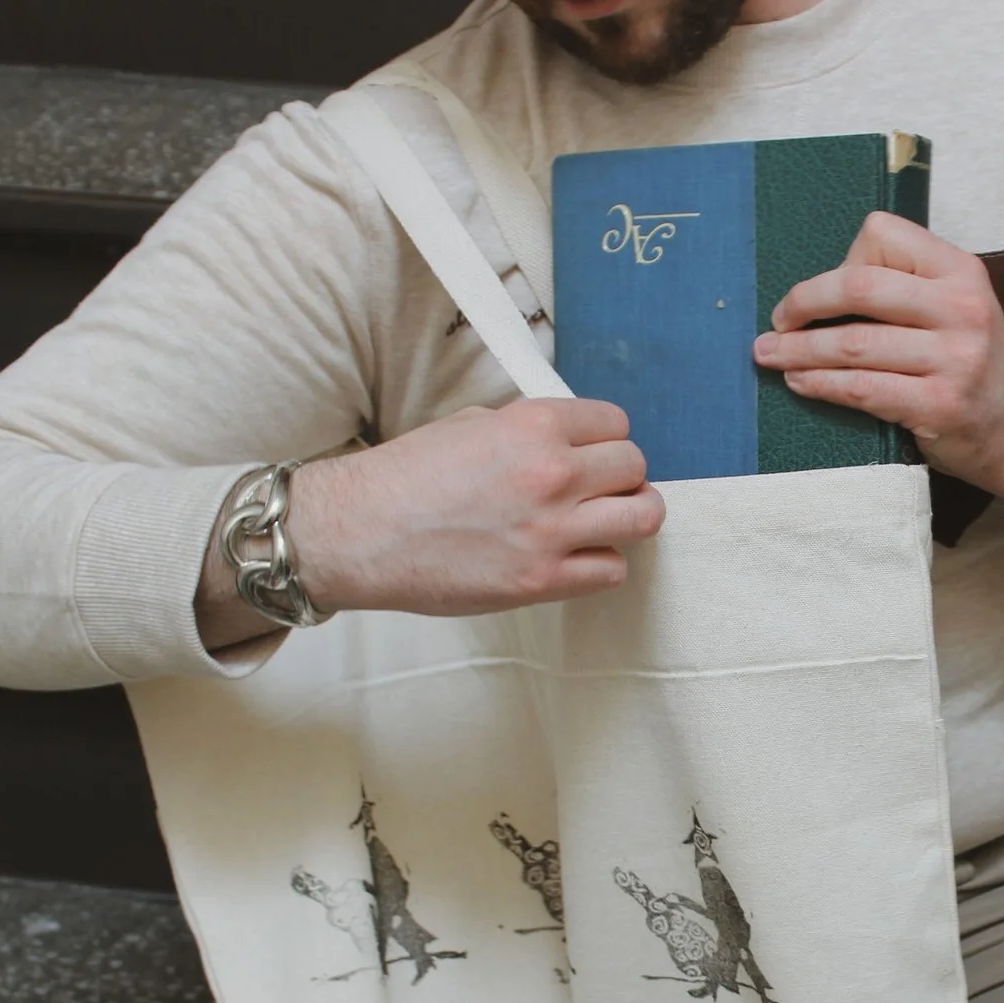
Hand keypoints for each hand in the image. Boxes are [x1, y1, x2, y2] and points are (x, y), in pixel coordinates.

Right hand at [196, 399, 662, 649]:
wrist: (360, 532)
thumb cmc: (406, 477)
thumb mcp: (470, 425)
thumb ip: (527, 430)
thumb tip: (567, 440)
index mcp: (533, 425)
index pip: (615, 422)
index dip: (605, 438)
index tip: (592, 452)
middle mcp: (552, 473)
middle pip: (635, 466)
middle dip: (620, 476)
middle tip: (598, 490)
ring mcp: (552, 530)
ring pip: (644, 517)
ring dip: (628, 518)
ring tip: (604, 523)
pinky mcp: (542, 580)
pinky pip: (613, 570)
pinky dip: (601, 564)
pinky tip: (576, 559)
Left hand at [754, 213, 1003, 523]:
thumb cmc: (973, 364)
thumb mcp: (956, 307)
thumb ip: (906, 289)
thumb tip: (818, 291)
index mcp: (961, 271)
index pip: (882, 235)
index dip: (842, 259)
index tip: (825, 291)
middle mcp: (962, 307)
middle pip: (859, 286)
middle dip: (804, 302)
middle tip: (778, 321)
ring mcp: (955, 358)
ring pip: (853, 343)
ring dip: (799, 350)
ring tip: (770, 354)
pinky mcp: (940, 405)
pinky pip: (862, 389)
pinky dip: (820, 384)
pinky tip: (800, 382)